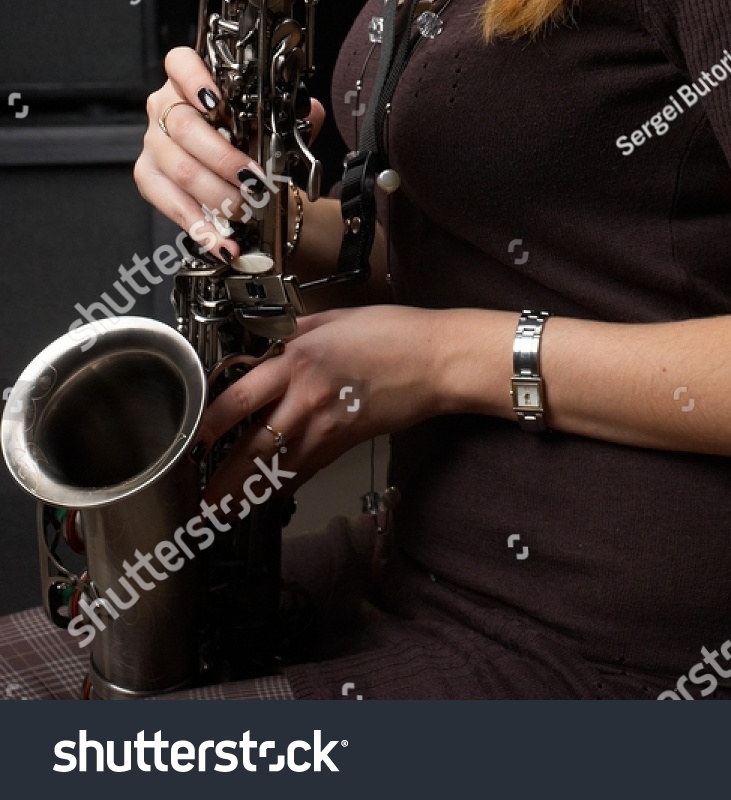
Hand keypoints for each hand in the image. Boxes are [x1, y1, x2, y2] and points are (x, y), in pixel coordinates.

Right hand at [134, 45, 325, 260]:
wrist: (236, 170)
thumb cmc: (246, 136)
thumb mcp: (269, 119)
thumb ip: (290, 112)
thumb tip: (311, 112)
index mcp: (190, 80)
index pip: (179, 63)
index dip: (192, 78)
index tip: (214, 98)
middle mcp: (165, 107)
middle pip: (185, 127)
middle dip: (225, 159)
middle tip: (255, 181)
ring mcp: (153, 142)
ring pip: (180, 169)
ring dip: (218, 195)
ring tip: (247, 209)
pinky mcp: (148, 177)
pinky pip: (169, 203)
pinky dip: (200, 227)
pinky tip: (222, 241)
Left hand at [196, 304, 444, 503]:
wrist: (434, 360)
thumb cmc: (390, 333)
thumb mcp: (332, 320)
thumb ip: (292, 336)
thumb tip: (264, 347)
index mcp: (298, 361)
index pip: (239, 400)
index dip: (208, 426)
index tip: (190, 443)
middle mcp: (306, 399)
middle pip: (252, 450)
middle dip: (222, 484)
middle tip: (198, 506)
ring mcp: (326, 428)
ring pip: (276, 471)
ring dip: (246, 496)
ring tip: (221, 515)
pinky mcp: (344, 445)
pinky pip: (304, 471)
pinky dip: (282, 486)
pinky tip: (266, 496)